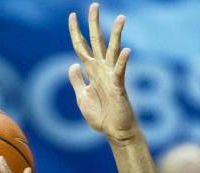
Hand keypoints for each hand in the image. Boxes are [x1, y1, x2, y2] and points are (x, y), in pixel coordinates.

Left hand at [68, 3, 137, 143]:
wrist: (115, 132)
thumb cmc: (101, 117)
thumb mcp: (82, 97)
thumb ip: (76, 81)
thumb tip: (72, 64)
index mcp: (91, 72)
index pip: (82, 47)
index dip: (76, 32)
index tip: (72, 16)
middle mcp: (102, 70)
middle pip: (97, 42)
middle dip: (94, 24)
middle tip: (94, 5)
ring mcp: (111, 77)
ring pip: (113, 51)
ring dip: (117, 34)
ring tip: (121, 18)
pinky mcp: (119, 87)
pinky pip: (120, 72)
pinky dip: (123, 62)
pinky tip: (127, 51)